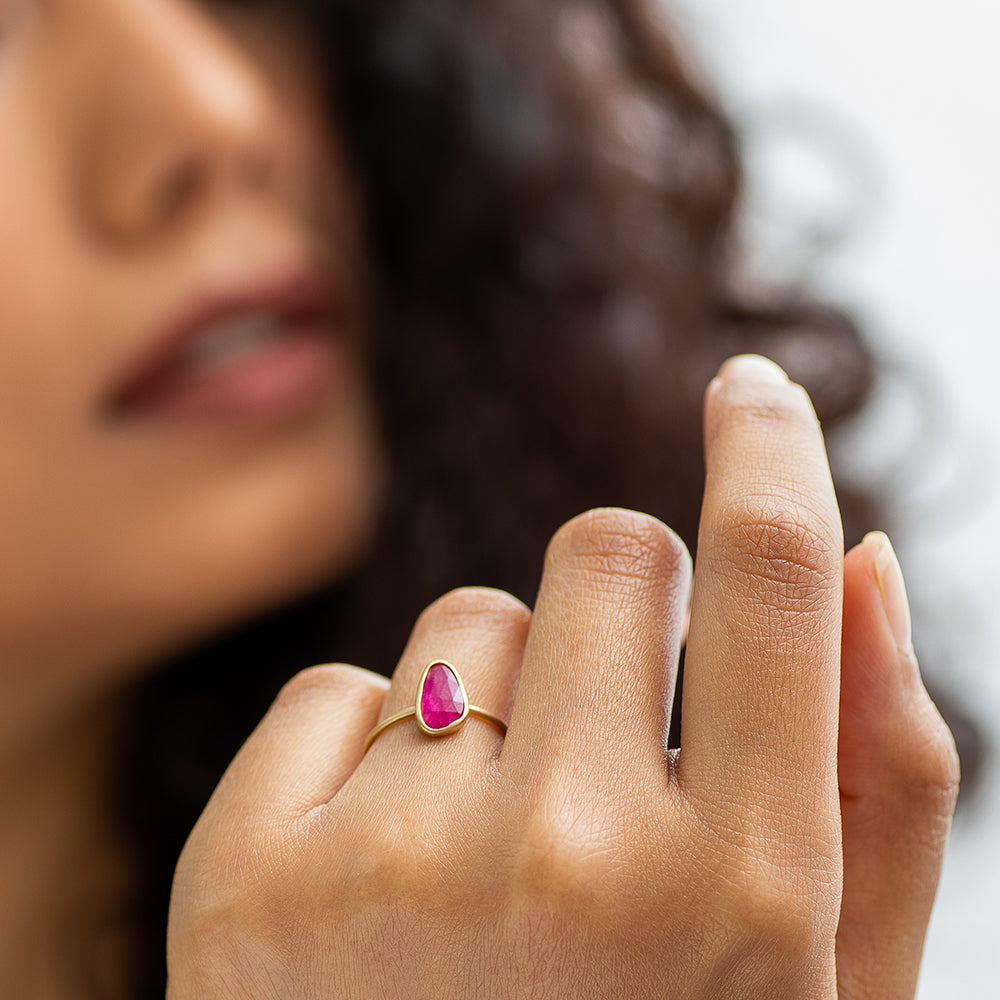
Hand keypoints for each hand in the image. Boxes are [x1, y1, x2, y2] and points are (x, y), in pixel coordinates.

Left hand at [166, 355, 957, 998]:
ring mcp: (391, 863)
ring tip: (494, 859)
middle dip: (627, 615)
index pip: (768, 571)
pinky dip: (373, 757)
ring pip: (471, 622)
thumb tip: (862, 552)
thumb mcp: (827, 982)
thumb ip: (882, 766)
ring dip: (502, 705)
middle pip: (607, 555)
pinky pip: (338, 691)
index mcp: (742, 889)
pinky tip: (382, 886)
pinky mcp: (248, 872)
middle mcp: (567, 859)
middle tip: (611, 749)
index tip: (751, 389)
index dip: (768, 447)